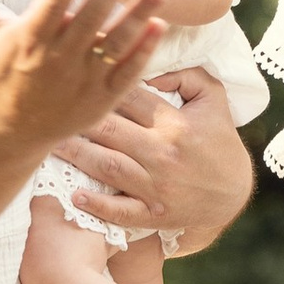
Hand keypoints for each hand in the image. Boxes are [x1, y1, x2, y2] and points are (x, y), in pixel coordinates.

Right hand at [0, 0, 164, 154]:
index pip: (52, 6)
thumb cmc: (0, 71)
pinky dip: (143, 52)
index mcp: (29, 40)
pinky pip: (126, 73)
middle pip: (88, 22)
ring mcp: (82, 82)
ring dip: (136, 18)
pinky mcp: (101, 100)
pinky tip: (159, 26)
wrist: (11, 129)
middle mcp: (57, 61)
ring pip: (114, 45)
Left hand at [54, 67, 251, 250]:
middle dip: (78, 119)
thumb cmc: (219, 141)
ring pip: (108, 167)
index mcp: (175, 123)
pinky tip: (74, 196)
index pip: (130, 98)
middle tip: (49, 109)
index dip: (102, 87)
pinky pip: (122, 211)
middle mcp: (163, 154)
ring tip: (50, 143)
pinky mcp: (154, 214)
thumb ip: (187, 75)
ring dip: (76, 156)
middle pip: (111, 131)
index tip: (78, 79)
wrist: (233, 194)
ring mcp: (157, 187)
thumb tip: (150, 69)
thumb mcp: (214, 100)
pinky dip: (98, 206)